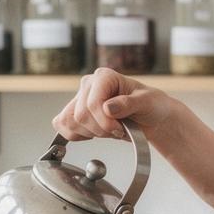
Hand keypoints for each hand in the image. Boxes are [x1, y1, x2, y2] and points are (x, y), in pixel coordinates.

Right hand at [51, 68, 176, 141]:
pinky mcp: (75, 112)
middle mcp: (89, 85)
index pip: (92, 103)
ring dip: (90, 134)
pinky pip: (63, 126)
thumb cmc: (151, 105)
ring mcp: (80, 98)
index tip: (119, 129)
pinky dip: (77, 136)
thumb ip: (129, 103)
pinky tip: (94, 134)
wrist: (150, 117)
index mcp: (105, 77)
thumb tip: (108, 107)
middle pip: (80, 115)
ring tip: (108, 131)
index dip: (104, 122)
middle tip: (118, 130)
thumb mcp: (147, 102)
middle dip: (100, 130)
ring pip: (69, 122)